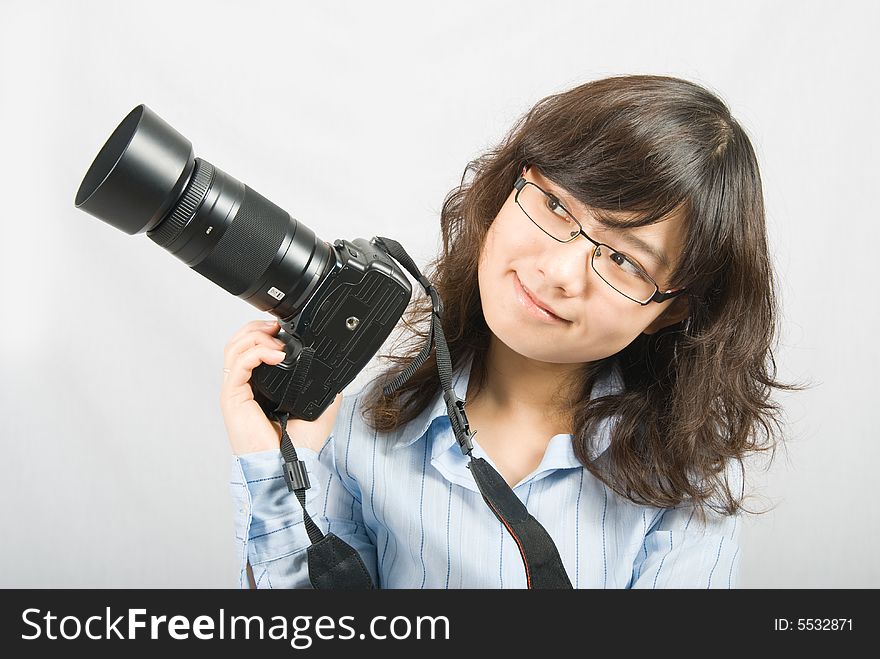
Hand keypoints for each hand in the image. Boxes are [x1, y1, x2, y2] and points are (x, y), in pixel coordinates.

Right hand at [220, 319, 342, 454]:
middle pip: (238, 343)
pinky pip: (240, 363)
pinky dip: (257, 352)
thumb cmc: (297, 445)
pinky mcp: (232, 397)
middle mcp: (245, 386)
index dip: (264, 334)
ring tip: (277, 338)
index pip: (252, 350)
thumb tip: (334, 372)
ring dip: (256, 336)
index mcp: (259, 387)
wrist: (288, 464)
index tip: (284, 329)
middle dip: (256, 328)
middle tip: (277, 326)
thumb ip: (323, 388)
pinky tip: (277, 354)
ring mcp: (236, 390)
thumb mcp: (319, 408)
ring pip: (234, 348)